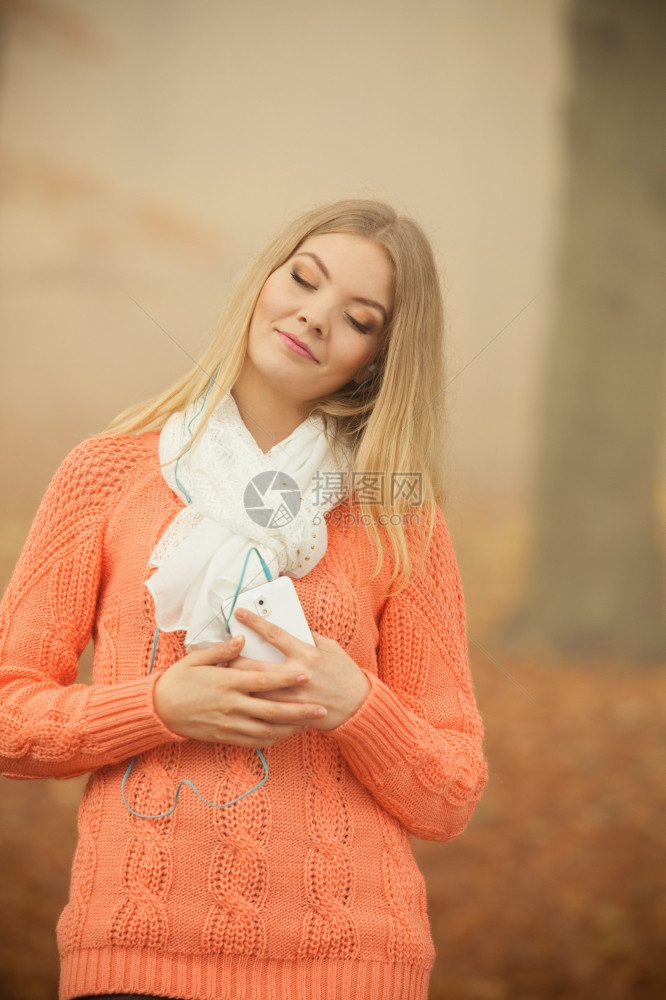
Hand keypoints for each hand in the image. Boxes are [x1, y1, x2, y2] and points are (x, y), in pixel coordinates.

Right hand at [153, 634, 327, 746]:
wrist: (159, 710)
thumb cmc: (178, 681)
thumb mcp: (197, 659)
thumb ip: (223, 651)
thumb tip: (242, 639)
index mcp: (227, 683)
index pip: (263, 681)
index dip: (286, 679)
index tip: (305, 675)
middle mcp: (231, 705)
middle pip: (272, 710)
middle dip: (300, 710)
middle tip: (322, 708)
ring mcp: (229, 724)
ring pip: (267, 730)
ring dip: (291, 728)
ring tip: (310, 723)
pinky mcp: (225, 736)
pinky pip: (254, 741)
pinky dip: (273, 739)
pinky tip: (286, 734)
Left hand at [230, 608, 370, 730]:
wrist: (358, 706)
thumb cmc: (345, 674)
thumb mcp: (331, 648)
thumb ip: (309, 637)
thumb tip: (289, 626)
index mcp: (306, 654)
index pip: (274, 634)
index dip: (254, 622)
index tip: (239, 614)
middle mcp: (297, 674)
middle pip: (256, 666)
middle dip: (236, 660)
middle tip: (224, 655)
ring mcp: (294, 697)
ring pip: (257, 691)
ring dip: (240, 684)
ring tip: (227, 679)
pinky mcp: (293, 714)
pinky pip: (268, 710)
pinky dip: (253, 705)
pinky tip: (243, 701)